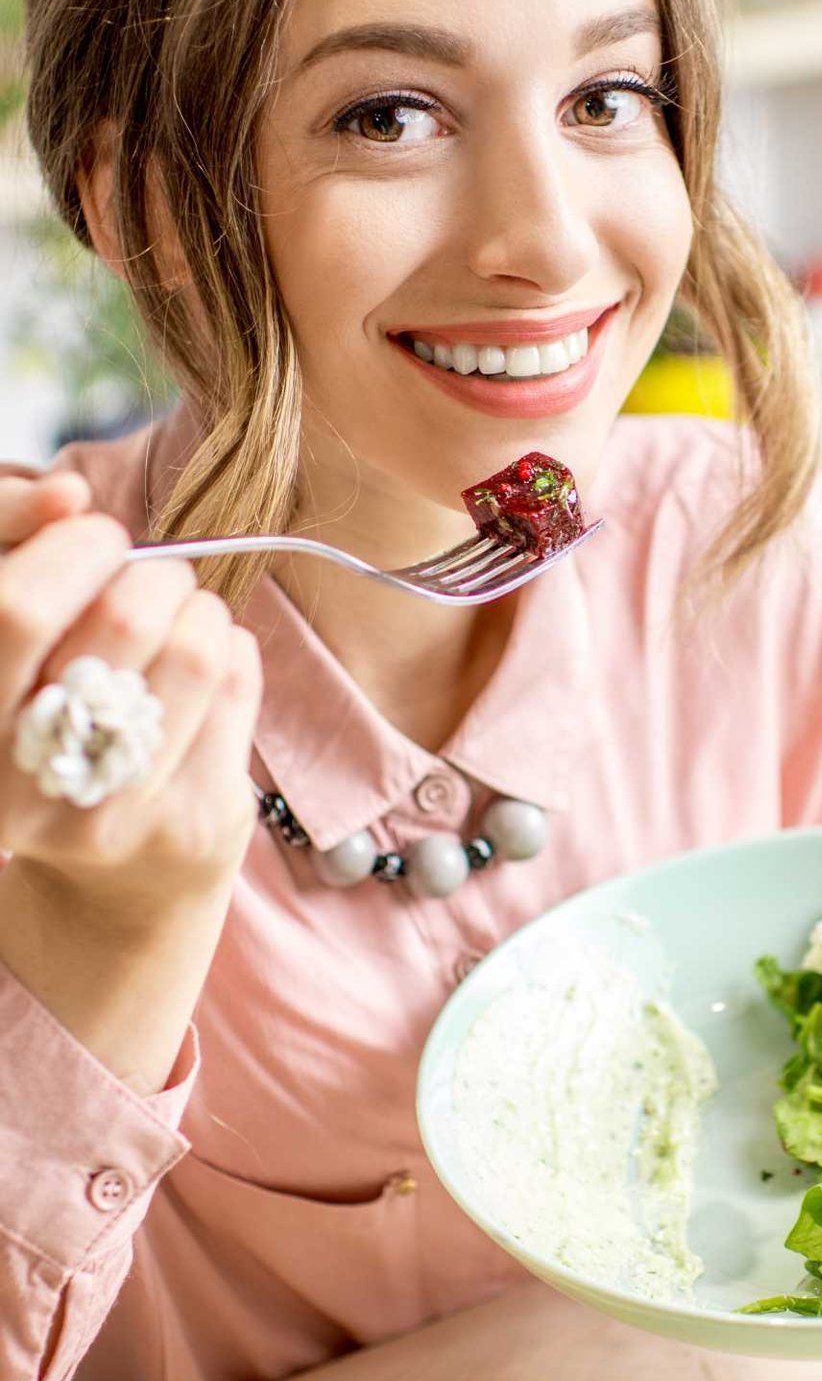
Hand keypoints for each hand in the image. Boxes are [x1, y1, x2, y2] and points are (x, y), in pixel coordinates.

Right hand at [0, 470, 260, 903]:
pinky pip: (241, 686)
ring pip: (197, 650)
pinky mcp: (192, 821)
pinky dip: (237, 649)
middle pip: (124, 622)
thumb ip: (15, 561)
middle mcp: (19, 783)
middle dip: (155, 574)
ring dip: (202, 609)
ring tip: (185, 615)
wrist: (109, 886)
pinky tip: (214, 662)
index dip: (70, 549)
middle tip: (155, 575)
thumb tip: (65, 494)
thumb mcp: (12, 653)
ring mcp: (112, 811)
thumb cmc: (47, 726)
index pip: (14, 610)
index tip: (96, 530)